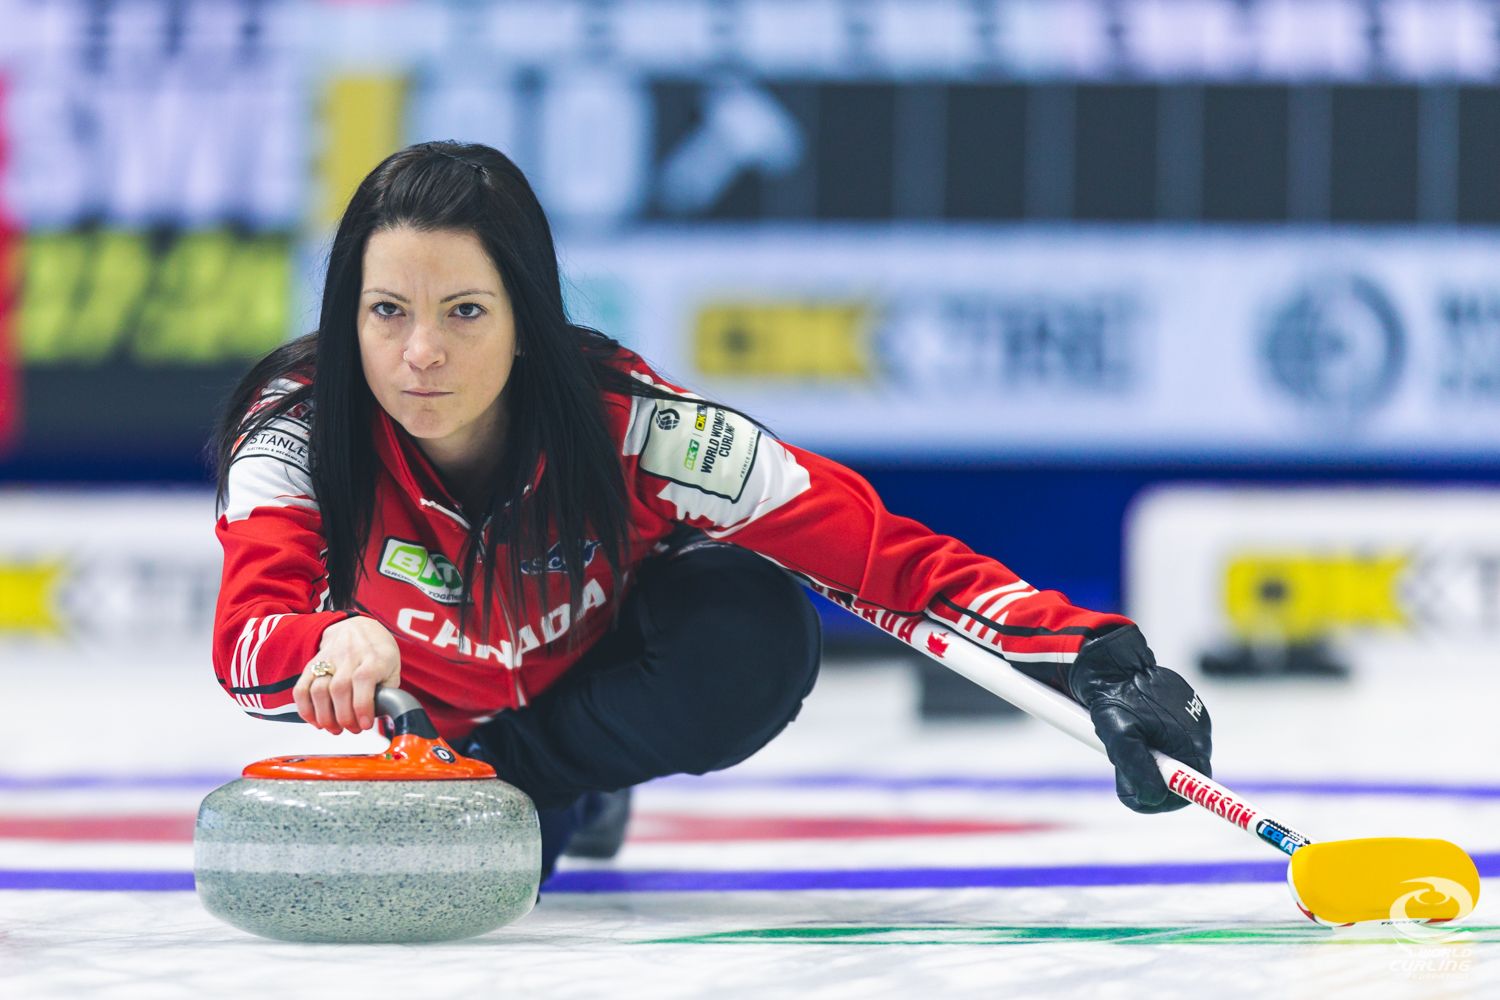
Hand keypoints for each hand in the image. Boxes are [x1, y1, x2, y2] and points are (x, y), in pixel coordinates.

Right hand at [293, 616, 401, 733]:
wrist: (358, 628)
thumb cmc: (378, 653)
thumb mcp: (393, 668)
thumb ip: (389, 692)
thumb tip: (380, 716)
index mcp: (373, 656)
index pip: (364, 679)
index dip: (362, 706)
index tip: (365, 725)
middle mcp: (349, 656)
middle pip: (339, 688)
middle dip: (344, 717)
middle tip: (352, 729)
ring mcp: (328, 659)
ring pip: (319, 690)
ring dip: (325, 717)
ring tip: (335, 729)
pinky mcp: (312, 665)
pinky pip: (301, 689)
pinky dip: (305, 710)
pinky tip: (316, 721)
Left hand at [1067, 625, 1211, 813]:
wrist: (1111, 664)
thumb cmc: (1114, 697)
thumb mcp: (1120, 737)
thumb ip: (1137, 768)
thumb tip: (1153, 797)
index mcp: (1192, 739)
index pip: (1195, 787)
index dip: (1170, 799)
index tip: (1145, 801)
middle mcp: (1198, 732)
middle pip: (1183, 776)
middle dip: (1153, 780)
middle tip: (1122, 773)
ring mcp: (1191, 721)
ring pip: (1172, 759)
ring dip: (1149, 762)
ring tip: (1123, 747)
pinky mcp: (1180, 714)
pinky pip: (1169, 741)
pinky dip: (1150, 745)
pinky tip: (1132, 734)